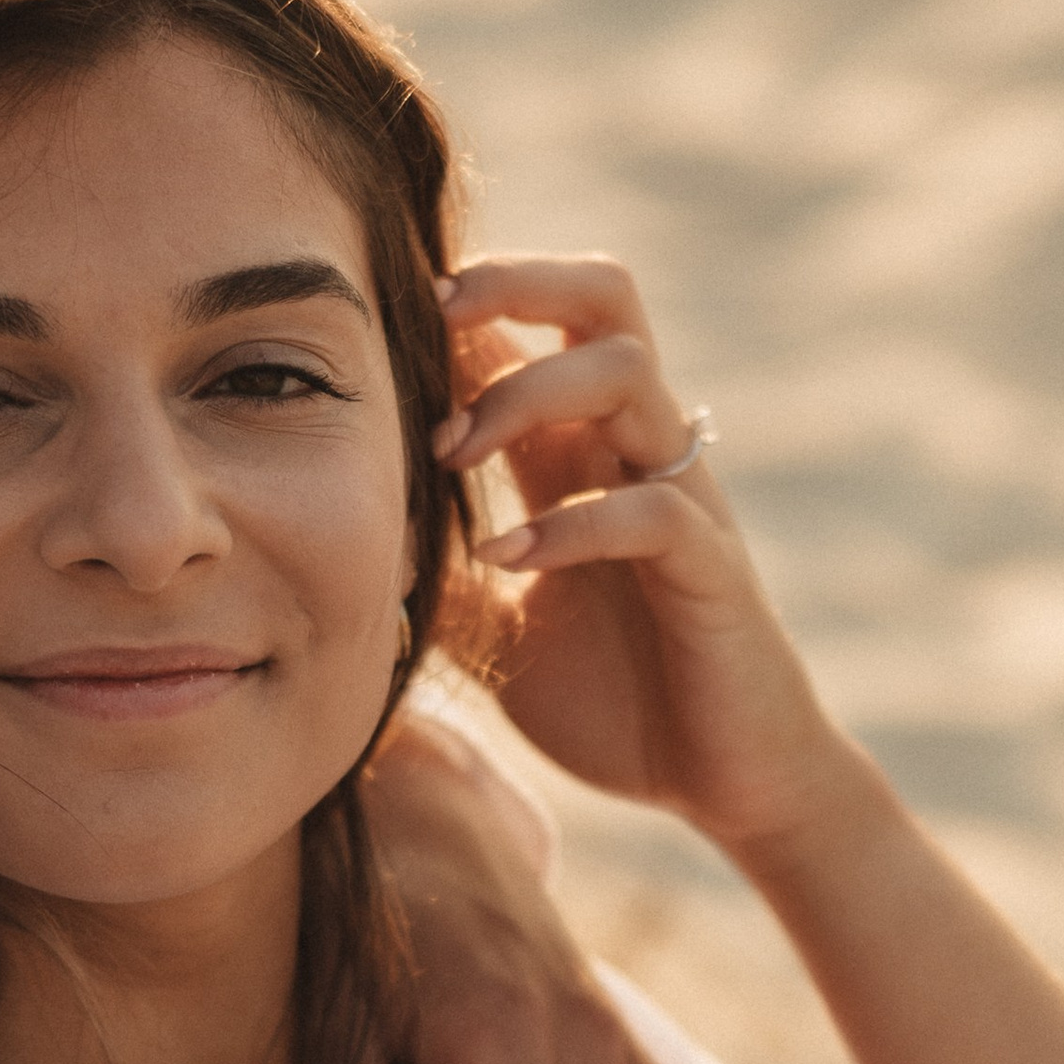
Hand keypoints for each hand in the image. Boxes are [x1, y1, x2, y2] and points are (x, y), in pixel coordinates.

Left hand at [435, 255, 848, 855]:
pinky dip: (571, 524)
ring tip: (452, 454)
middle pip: (604, 299)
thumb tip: (342, 552)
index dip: (464, 301)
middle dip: (516, 282)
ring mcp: (682, 502)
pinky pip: (653, 508)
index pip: (533, 329)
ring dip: (528, 394)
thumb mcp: (495, 632)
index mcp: (581, 457)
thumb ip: (439, 577)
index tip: (380, 313)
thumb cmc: (614, 700)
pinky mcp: (712, 570)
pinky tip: (506, 562)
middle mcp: (636, 454)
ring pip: (629, 372)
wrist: (720, 780)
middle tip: (430, 317)